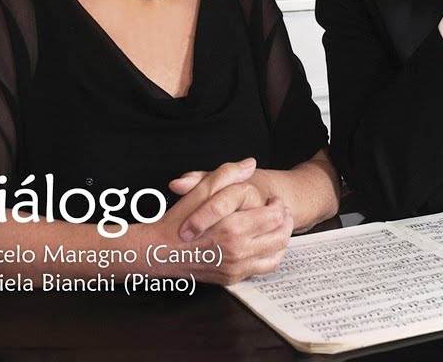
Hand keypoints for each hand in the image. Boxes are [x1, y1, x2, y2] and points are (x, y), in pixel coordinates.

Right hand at [153, 158, 292, 284]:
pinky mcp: (232, 278)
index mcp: (233, 228)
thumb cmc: (177, 221)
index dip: (278, 205)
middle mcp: (238, 251)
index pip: (275, 216)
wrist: (157, 252)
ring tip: (276, 227)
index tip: (271, 200)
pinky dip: (270, 256)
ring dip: (281, 238)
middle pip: (281, 235)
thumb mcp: (201, 190)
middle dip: (285, 221)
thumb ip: (227, 174)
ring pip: (277, 254)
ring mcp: (236, 268)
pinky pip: (263, 269)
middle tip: (279, 212)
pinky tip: (264, 244)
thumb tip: (249, 164)